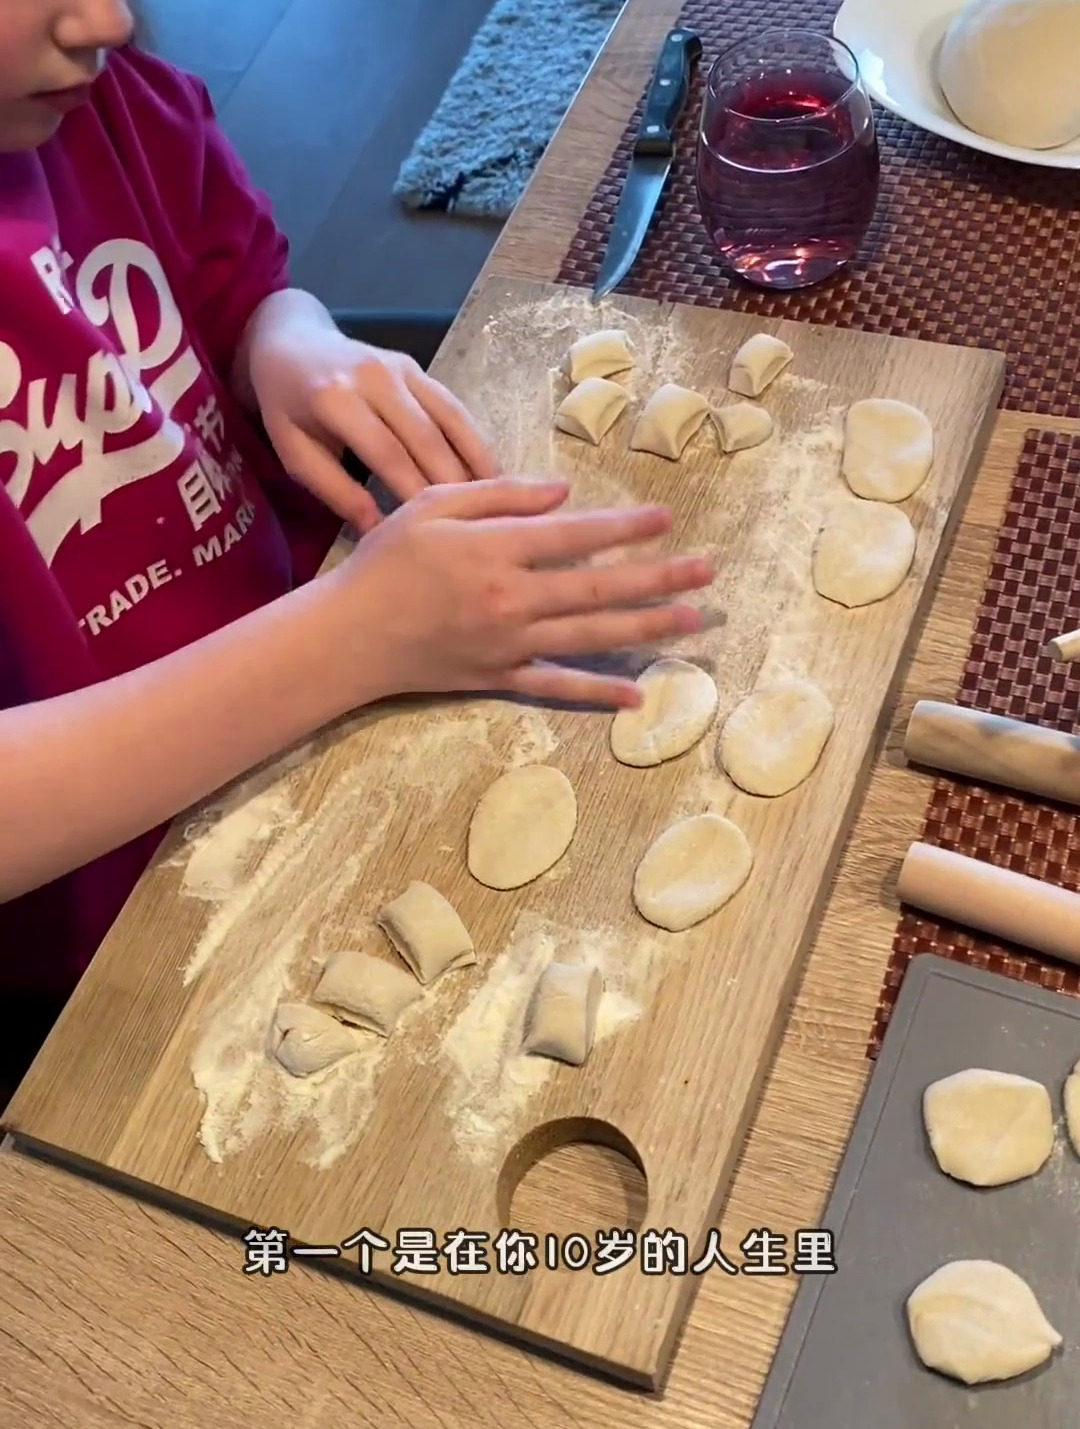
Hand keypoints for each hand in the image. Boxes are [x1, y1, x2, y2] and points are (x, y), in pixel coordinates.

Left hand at [250, 325, 499, 532]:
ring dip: (476, 464)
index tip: (435, 533)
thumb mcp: (295, 453)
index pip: (386, 454)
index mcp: (336, 399)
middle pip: (425, 439)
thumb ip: (335, 491)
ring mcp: (403, 368)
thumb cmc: (288, 409)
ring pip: (450, 422)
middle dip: (452, 486)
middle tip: (477, 528)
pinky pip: (454, 408)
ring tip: (499, 504)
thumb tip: (378, 529)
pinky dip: (476, 442)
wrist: (292, 344)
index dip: (413, 494)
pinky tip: (492, 475)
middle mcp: (375, 378)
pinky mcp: (419, 369)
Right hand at [330, 477, 713, 707]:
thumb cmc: (386, 563)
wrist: (348, 636)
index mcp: (495, 550)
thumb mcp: (432, 506)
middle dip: (659, 577)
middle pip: (599, 587)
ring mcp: (510, 644)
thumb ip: (499, 495)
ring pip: (592, 635)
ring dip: (647, 628)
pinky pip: (558, 686)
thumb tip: (563, 494)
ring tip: (692, 621)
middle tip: (707, 570)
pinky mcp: (500, 678)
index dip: (626, 526)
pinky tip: (637, 695)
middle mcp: (512, 599)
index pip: (576, 535)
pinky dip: (598, 692)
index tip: (666, 518)